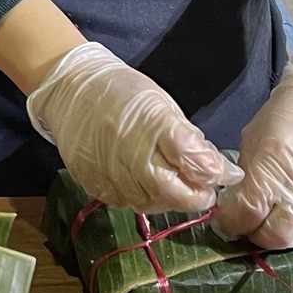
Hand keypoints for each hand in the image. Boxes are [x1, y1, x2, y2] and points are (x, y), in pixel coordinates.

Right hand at [27, 43, 240, 212]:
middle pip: (172, 192)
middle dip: (192, 196)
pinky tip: (142, 183)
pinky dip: (140, 198)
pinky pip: (124, 203)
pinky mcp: (92, 183)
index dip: (211, 175)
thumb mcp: (162, 106)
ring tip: (170, 183)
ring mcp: (109, 172)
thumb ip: (190, 141)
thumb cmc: (122, 93)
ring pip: (149, 203)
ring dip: (167, 199)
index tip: (221, 176)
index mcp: (154, 125)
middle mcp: (131, 153)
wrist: (71, 88)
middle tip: (200, 188)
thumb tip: (221, 170)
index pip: (193, 162)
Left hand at [213, 65, 292, 248]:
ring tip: (279, 209)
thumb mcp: (254, 142)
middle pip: (273, 239)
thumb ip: (245, 179)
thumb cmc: (289, 117)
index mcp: (274, 173)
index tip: (225, 221)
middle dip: (257, 234)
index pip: (246, 216)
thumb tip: (234, 208)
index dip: (230, 222)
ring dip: (283, 230)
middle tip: (251, 221)